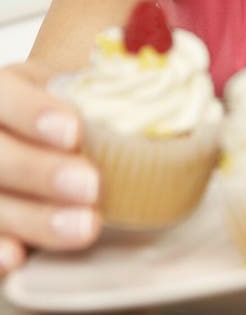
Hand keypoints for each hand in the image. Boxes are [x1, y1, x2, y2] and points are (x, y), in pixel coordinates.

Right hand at [0, 61, 100, 276]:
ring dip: (33, 218)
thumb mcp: (85, 80)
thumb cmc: (74, 108)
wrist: (52, 133)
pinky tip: (18, 258)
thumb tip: (161, 56)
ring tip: (85, 226)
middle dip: (41, 171)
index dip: (33, 112)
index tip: (74, 130)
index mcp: (2, 90)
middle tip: (90, 185)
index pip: (5, 96)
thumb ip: (113, 73)